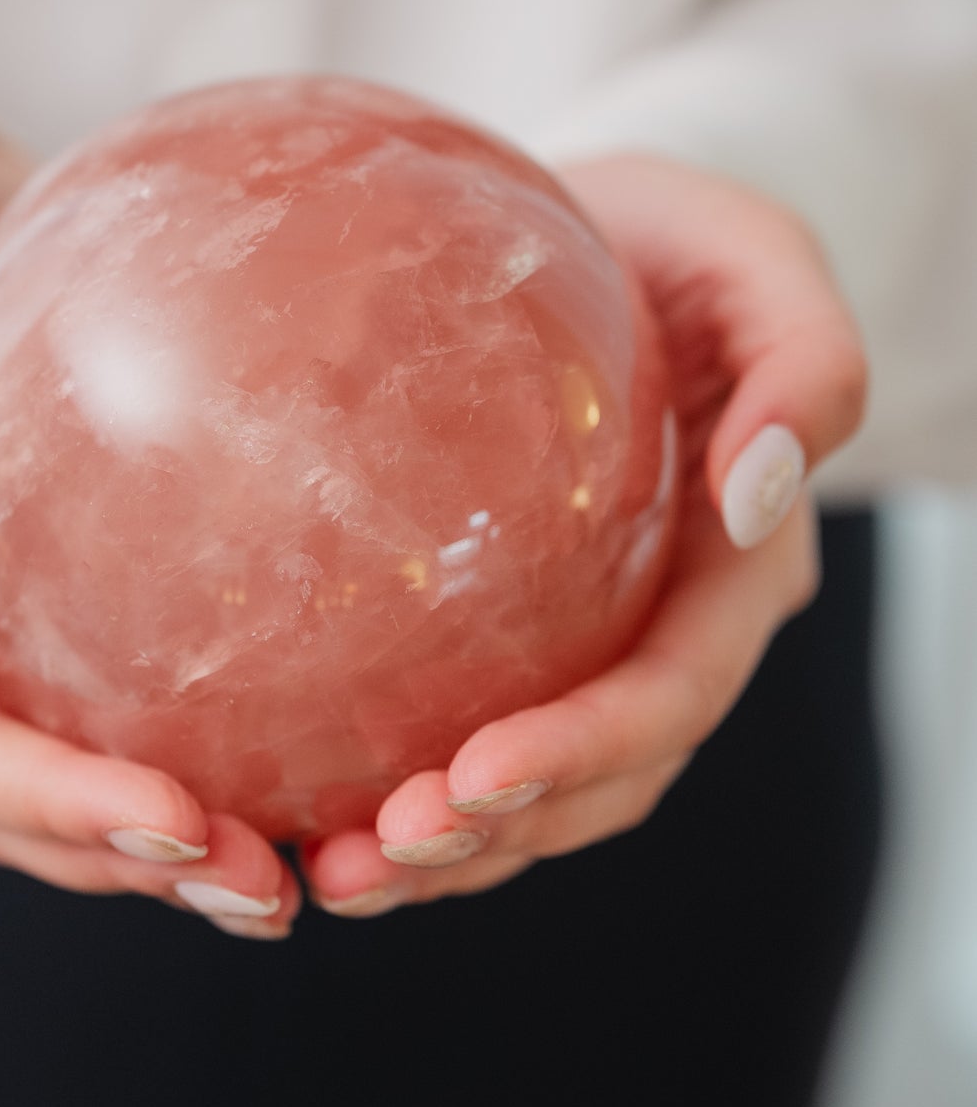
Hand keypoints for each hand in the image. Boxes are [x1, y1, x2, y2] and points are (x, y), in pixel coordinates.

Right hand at [0, 110, 297, 938]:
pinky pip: (162, 685)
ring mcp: (12, 640)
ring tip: (317, 868)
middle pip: (34, 809)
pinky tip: (336, 748)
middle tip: (272, 889)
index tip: (180, 826)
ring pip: (99, 777)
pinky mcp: (86, 602)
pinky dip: (235, 740)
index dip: (60, 810)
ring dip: (192, 846)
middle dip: (145, 866)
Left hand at [303, 153, 867, 917]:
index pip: (670, 692)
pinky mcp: (514, 634)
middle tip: (369, 862)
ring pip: (531, 789)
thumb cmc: (684, 234)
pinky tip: (299, 802)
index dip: (580, 753)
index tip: (469, 780)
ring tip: (325, 875)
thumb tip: (756, 497)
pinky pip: (459, 725)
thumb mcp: (761, 256)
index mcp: (736, 569)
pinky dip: (393, 782)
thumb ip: (807, 366)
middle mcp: (669, 630)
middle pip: (597, 780)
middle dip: (492, 838)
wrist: (605, 231)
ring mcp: (592, 642)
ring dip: (440, 850)